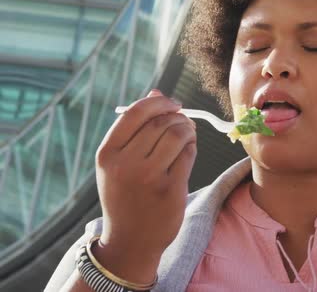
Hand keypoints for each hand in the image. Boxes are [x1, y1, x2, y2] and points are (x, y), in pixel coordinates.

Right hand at [93, 89, 196, 282]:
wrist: (130, 241)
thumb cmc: (126, 195)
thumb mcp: (118, 163)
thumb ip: (135, 128)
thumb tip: (157, 92)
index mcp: (107, 153)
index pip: (135, 112)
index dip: (159, 102)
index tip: (173, 104)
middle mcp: (125, 164)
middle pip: (161, 122)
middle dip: (178, 118)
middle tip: (184, 124)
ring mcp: (148, 177)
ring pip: (178, 135)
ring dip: (188, 131)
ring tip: (187, 136)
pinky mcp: (170, 189)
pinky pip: (188, 155)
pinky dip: (192, 148)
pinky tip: (188, 152)